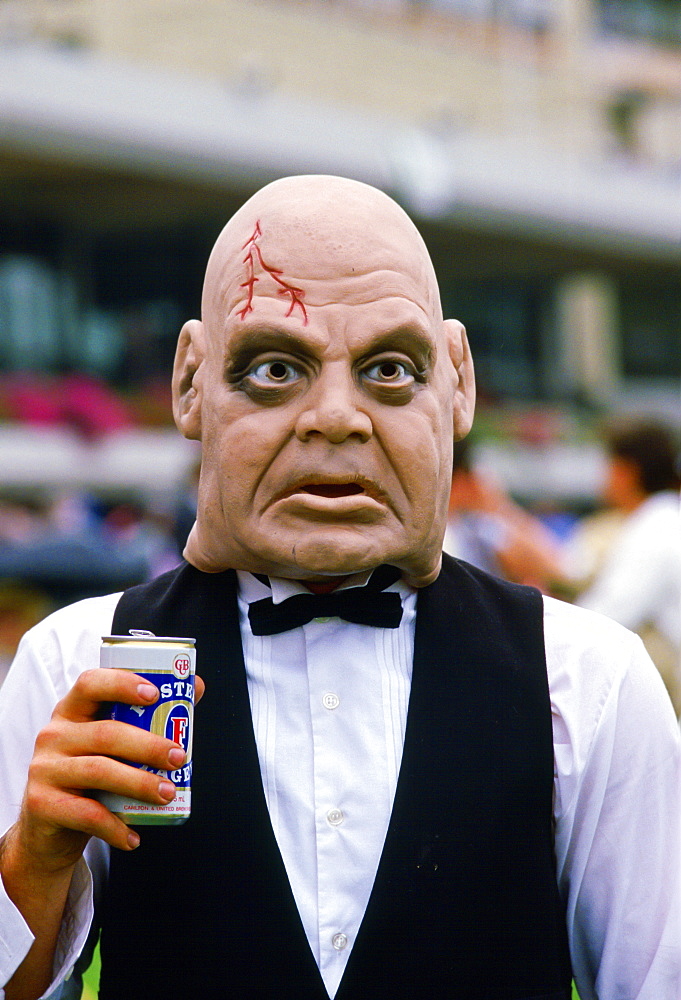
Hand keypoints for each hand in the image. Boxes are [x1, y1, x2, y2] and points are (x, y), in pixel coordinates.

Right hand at [4, 668, 205, 874]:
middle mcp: (53, 735)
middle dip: (148, 745)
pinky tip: (134, 837)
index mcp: (72, 711)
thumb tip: (195, 687)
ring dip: (139, 783)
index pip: (91, 684)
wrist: (46, 830)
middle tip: (180, 758)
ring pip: (98, 771)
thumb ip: (147, 717)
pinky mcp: (42, 804)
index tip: (155, 694)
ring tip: (167, 794)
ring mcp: (44, 769)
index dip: (122, 684)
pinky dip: (115, 827)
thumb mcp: (110, 745)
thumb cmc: (89, 778)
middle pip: (105, 733)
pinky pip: (86, 814)